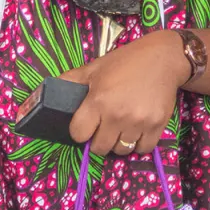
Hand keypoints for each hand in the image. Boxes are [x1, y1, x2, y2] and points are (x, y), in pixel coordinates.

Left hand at [62, 32, 190, 156]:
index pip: (78, 134)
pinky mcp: (157, 126)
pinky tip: (137, 129)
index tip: (86, 124)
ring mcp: (138, 122)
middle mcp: (117, 114)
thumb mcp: (94, 67)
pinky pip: (143, 149)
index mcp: (98, 100)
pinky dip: (138, 143)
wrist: (164, 58)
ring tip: (121, 127)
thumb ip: (71, 81)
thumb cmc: (125, 62)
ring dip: (118, 143)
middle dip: (98, 139)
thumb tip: (45, 92)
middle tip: (104, 126)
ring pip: (121, 151)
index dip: (80, 131)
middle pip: (99, 148)